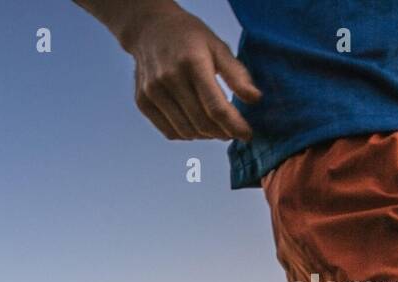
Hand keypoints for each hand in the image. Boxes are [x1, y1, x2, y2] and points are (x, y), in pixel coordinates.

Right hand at [123, 7, 261, 140]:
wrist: (151, 30)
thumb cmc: (190, 38)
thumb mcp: (217, 47)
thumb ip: (236, 74)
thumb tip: (254, 99)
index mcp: (193, 63)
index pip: (216, 106)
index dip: (234, 125)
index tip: (247, 134)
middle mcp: (170, 78)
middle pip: (201, 122)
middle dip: (222, 132)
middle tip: (233, 132)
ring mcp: (153, 92)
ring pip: (186, 131)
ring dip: (205, 135)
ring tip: (216, 130)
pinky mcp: (143, 102)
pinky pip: (169, 131)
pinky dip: (186, 135)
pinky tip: (196, 127)